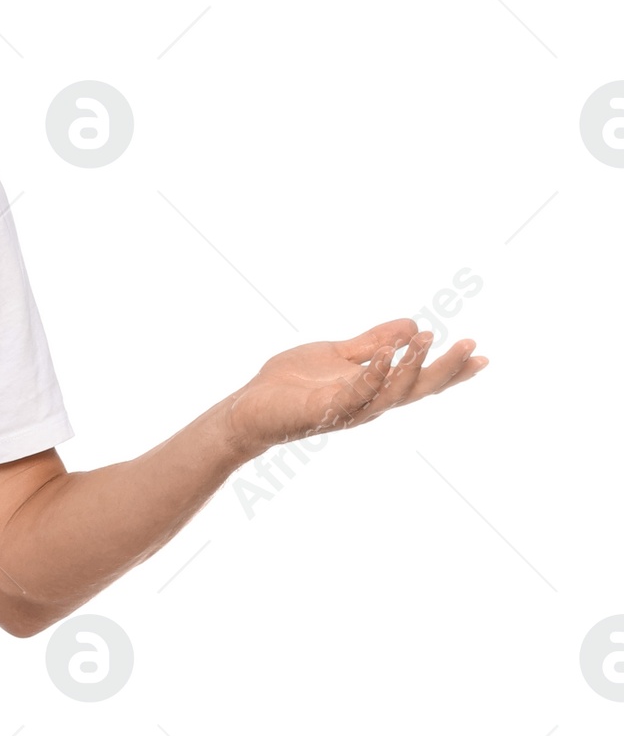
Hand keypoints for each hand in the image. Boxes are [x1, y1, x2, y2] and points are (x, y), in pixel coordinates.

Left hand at [226, 321, 487, 460]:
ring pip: (390, 394)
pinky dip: (371, 375)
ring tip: (428, 340)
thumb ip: (375, 341)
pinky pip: (354, 394)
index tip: (483, 357)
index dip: (451, 372)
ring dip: (411, 368)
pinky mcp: (323, 411)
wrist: (251, 407)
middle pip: (416, 391)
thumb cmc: (293, 385)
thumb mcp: (341, 354)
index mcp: (374, 390)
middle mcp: (367, 405)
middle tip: (471, 346)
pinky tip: (385, 355)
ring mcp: (347, 410)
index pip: (420, 382)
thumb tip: (413, 324)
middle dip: (445, 371)